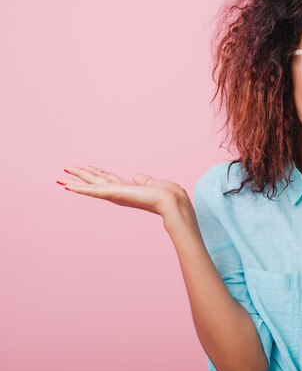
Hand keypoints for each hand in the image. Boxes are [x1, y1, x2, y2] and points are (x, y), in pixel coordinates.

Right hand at [57, 165, 189, 216]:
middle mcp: (119, 192)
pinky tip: (68, 186)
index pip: (107, 179)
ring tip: (61, 178)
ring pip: (91, 185)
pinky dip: (80, 189)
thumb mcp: (152, 184)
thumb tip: (136, 175)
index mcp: (127, 188)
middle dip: (81, 175)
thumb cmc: (167, 195)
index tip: (85, 168)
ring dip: (76, 180)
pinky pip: (93, 191)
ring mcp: (116, 194)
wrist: (172, 202)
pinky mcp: (115, 194)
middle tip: (66, 170)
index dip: (96, 173)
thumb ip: (143, 180)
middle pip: (95, 180)